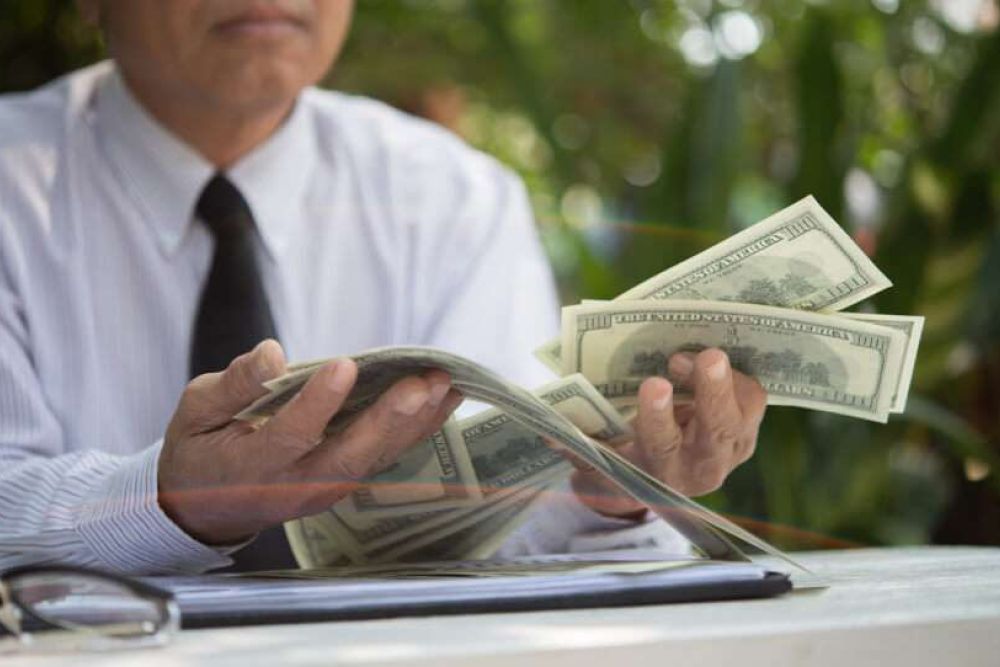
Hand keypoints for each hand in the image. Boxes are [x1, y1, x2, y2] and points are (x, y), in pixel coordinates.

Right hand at [157, 340, 461, 544]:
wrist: (204, 507)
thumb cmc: (200, 449)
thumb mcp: (196, 413)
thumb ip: (233, 386)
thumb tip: (271, 353)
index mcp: (250, 466)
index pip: (289, 436)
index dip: (318, 403)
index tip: (345, 365)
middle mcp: (294, 486)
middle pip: (348, 456)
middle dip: (389, 418)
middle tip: (423, 383)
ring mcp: (323, 490)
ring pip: (374, 459)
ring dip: (414, 423)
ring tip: (445, 385)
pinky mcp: (342, 484)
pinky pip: (383, 459)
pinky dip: (416, 430)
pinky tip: (442, 401)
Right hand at [571, 347, 766, 517]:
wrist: (657, 481)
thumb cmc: (620, 460)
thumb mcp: (596, 461)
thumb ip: (577, 448)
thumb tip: (549, 430)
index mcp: (661, 473)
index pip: (662, 447)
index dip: (658, 416)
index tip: (653, 384)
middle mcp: (702, 467)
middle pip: (717, 432)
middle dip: (712, 392)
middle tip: (707, 356)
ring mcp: (732, 450)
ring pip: (743, 414)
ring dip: (726, 379)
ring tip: (700, 355)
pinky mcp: (748, 429)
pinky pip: (754, 399)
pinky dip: (737, 373)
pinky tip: (709, 356)